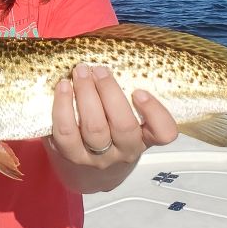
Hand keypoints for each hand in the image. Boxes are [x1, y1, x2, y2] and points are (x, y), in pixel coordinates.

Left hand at [46, 64, 177, 191]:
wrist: (84, 172)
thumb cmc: (110, 133)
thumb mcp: (128, 121)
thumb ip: (126, 98)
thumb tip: (115, 55)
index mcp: (144, 139)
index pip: (164, 133)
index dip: (154, 112)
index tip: (139, 91)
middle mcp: (123, 151)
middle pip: (123, 126)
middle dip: (110, 92)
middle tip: (100, 70)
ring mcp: (96, 157)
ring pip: (94, 129)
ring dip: (86, 95)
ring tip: (81, 72)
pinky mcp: (69, 156)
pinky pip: (64, 132)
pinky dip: (62, 107)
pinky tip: (63, 87)